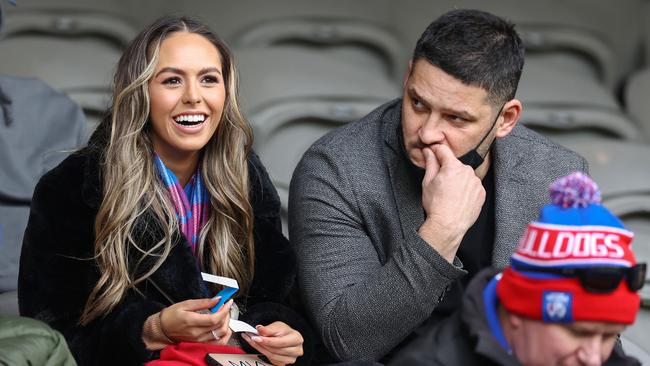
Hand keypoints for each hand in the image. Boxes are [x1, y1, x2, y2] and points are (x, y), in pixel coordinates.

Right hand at [160, 297, 232, 344]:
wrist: (162, 329)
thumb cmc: (171, 316)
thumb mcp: (186, 304)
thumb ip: (203, 302)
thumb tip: (217, 299)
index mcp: (192, 322)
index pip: (214, 319)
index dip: (224, 310)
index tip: (228, 302)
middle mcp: (197, 333)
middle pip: (219, 326)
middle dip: (226, 314)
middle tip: (225, 306)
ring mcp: (199, 340)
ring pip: (220, 334)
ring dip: (226, 323)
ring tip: (223, 314)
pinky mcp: (200, 343)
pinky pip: (217, 342)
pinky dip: (224, 335)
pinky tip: (224, 327)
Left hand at [242, 322, 303, 365]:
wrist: (286, 337)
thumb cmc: (284, 331)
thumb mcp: (277, 326)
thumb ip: (268, 328)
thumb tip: (259, 328)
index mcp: (297, 339)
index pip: (280, 342)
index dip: (267, 341)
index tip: (256, 337)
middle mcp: (296, 350)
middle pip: (276, 350)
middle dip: (262, 344)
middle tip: (252, 338)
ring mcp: (291, 359)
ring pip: (272, 356)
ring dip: (260, 349)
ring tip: (252, 341)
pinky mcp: (284, 363)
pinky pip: (271, 360)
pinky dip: (262, 353)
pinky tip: (258, 346)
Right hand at [418, 145, 485, 261]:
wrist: (448, 225)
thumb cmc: (436, 205)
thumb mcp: (428, 182)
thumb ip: (430, 163)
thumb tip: (429, 151)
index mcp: (453, 166)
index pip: (444, 151)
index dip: (436, 150)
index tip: (432, 151)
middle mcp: (467, 171)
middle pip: (455, 164)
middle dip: (448, 169)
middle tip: (440, 182)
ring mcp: (476, 182)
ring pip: (465, 175)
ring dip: (458, 179)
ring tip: (450, 193)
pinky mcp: (481, 192)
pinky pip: (472, 186)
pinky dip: (466, 189)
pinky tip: (458, 198)